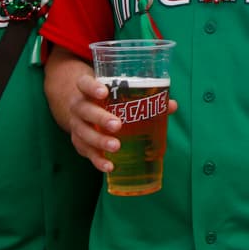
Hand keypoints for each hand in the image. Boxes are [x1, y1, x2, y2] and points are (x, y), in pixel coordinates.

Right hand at [44, 56, 177, 171]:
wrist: (79, 107)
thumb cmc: (105, 98)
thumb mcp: (116, 91)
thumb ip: (142, 96)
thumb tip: (171, 105)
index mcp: (86, 89)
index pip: (85, 84)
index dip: (92, 87)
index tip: (104, 92)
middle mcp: (78, 106)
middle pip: (85, 110)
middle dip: (100, 118)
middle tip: (117, 125)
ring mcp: (77, 125)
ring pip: (84, 133)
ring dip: (100, 141)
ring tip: (116, 147)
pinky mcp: (79, 141)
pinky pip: (86, 151)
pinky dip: (97, 160)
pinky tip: (110, 166)